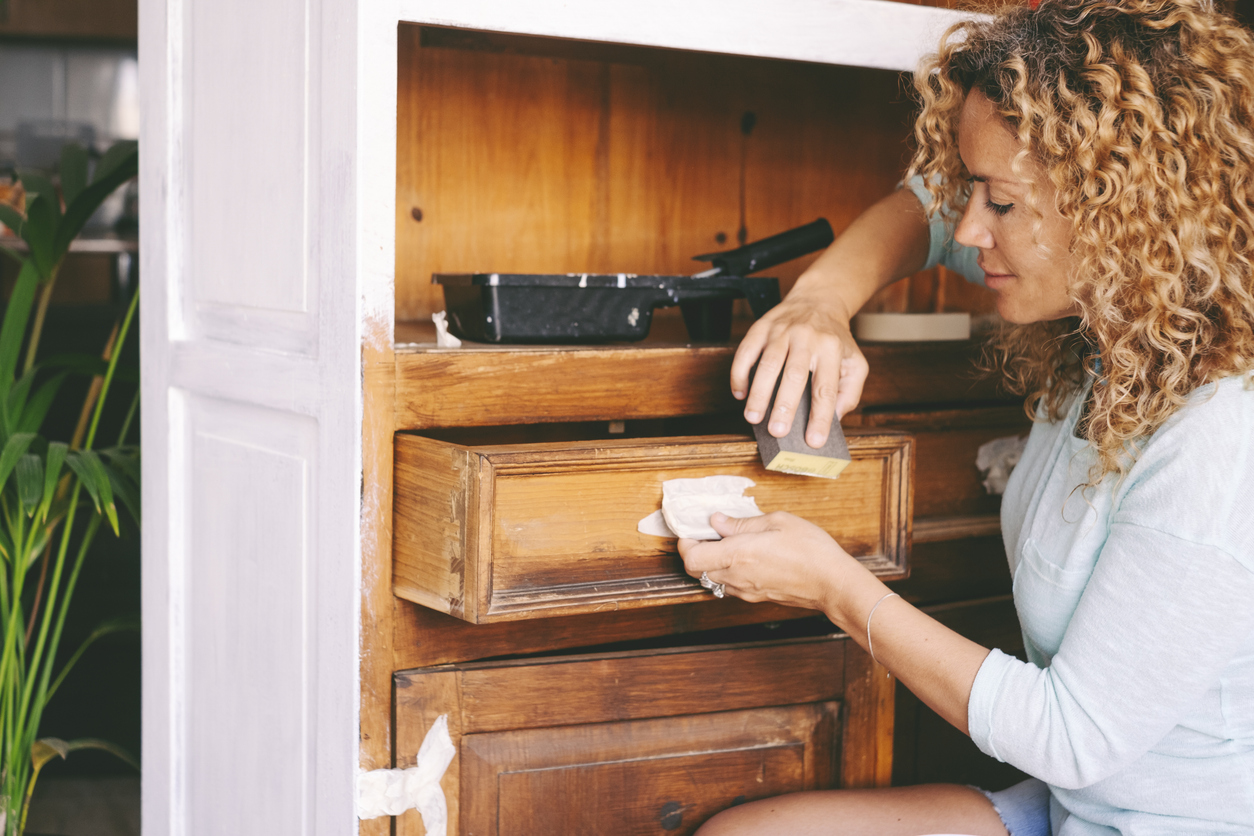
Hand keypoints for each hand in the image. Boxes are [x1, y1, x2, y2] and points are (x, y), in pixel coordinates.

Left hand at [677, 511, 868, 616]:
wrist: (833, 584)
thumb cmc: (811, 550)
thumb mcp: (778, 522)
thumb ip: (742, 523)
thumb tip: (718, 521)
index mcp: (738, 555)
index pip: (692, 558)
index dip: (686, 544)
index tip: (694, 529)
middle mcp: (737, 576)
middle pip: (696, 571)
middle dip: (694, 553)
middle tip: (707, 535)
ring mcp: (746, 590)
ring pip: (711, 580)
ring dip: (710, 563)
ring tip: (726, 545)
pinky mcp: (756, 597)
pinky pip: (729, 586)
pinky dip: (726, 572)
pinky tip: (742, 558)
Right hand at [730, 291, 868, 447]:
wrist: (817, 301)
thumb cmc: (834, 339)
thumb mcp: (855, 362)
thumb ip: (850, 392)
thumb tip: (833, 418)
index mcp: (831, 349)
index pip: (826, 388)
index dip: (820, 416)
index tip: (814, 440)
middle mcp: (807, 338)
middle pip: (794, 375)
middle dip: (785, 406)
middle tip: (778, 432)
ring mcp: (782, 331)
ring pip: (768, 364)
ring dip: (759, 393)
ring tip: (753, 418)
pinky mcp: (761, 327)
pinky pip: (746, 351)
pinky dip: (740, 373)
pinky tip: (739, 393)